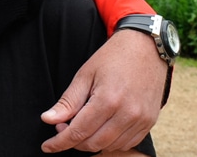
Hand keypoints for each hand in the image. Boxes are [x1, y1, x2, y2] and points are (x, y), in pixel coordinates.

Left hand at [40, 29, 165, 152]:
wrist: (146, 48)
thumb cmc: (113, 58)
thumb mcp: (85, 74)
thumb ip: (68, 101)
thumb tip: (48, 119)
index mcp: (108, 100)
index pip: (78, 132)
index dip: (60, 142)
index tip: (47, 146)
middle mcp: (127, 114)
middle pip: (93, 143)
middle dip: (73, 141)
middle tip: (63, 126)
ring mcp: (141, 120)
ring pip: (109, 146)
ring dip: (91, 142)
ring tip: (82, 124)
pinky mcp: (149, 122)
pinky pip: (126, 143)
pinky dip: (110, 141)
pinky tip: (101, 128)